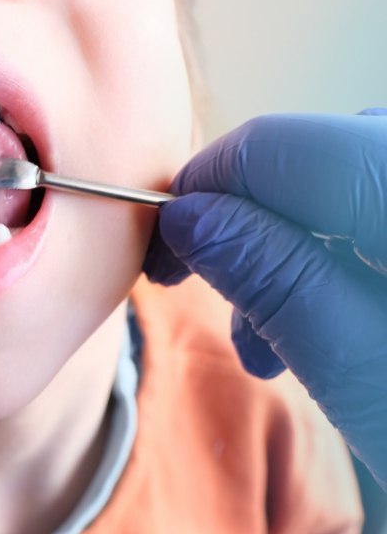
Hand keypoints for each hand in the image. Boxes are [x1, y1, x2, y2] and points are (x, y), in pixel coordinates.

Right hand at [144, 111, 386, 488]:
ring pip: (351, 174)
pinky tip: (335, 308)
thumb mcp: (373, 385)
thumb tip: (188, 219)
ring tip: (278, 338)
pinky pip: (383, 198)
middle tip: (222, 301)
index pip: (285, 148)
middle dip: (250, 224)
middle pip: (319, 155)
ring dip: (294, 246)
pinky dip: (342, 246)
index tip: (169, 239)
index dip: (207, 184)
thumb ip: (277, 287)